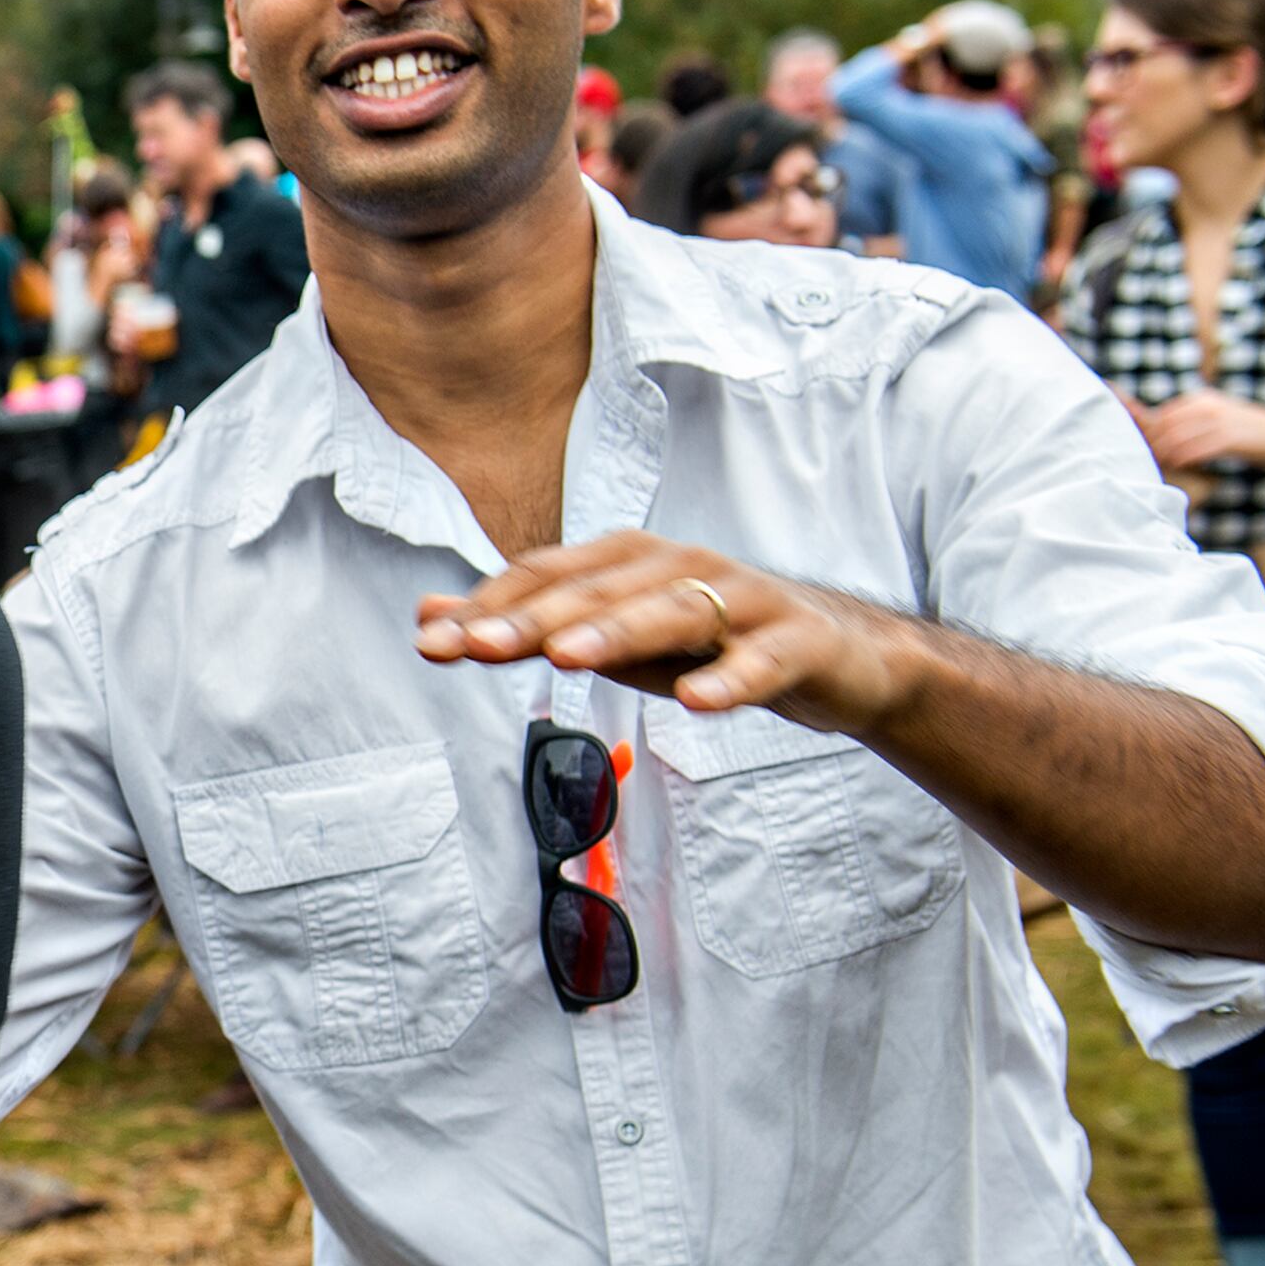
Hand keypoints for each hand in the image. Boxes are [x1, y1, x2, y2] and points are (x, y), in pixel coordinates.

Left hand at [416, 530, 914, 734]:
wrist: (836, 653)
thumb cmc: (704, 642)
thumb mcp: (609, 638)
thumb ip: (525, 627)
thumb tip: (427, 618)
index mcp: (629, 562)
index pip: (548, 578)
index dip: (492, 606)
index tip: (433, 638)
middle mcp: (682, 568)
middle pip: (600, 592)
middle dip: (536, 618)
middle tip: (479, 644)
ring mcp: (745, 601)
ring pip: (675, 612)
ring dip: (619, 632)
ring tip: (570, 658)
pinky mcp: (799, 641)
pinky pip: (762, 660)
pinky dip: (730, 678)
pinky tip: (696, 703)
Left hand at [1130, 388, 1264, 475]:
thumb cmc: (1243, 429)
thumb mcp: (1214, 415)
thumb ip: (1188, 421)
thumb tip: (1155, 435)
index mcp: (1200, 398)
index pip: (1162, 415)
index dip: (1149, 434)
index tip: (1142, 448)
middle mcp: (1207, 406)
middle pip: (1166, 427)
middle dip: (1154, 445)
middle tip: (1147, 460)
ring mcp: (1218, 421)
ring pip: (1177, 440)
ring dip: (1165, 455)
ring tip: (1160, 465)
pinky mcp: (1229, 439)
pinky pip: (1196, 451)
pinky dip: (1182, 460)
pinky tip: (1178, 466)